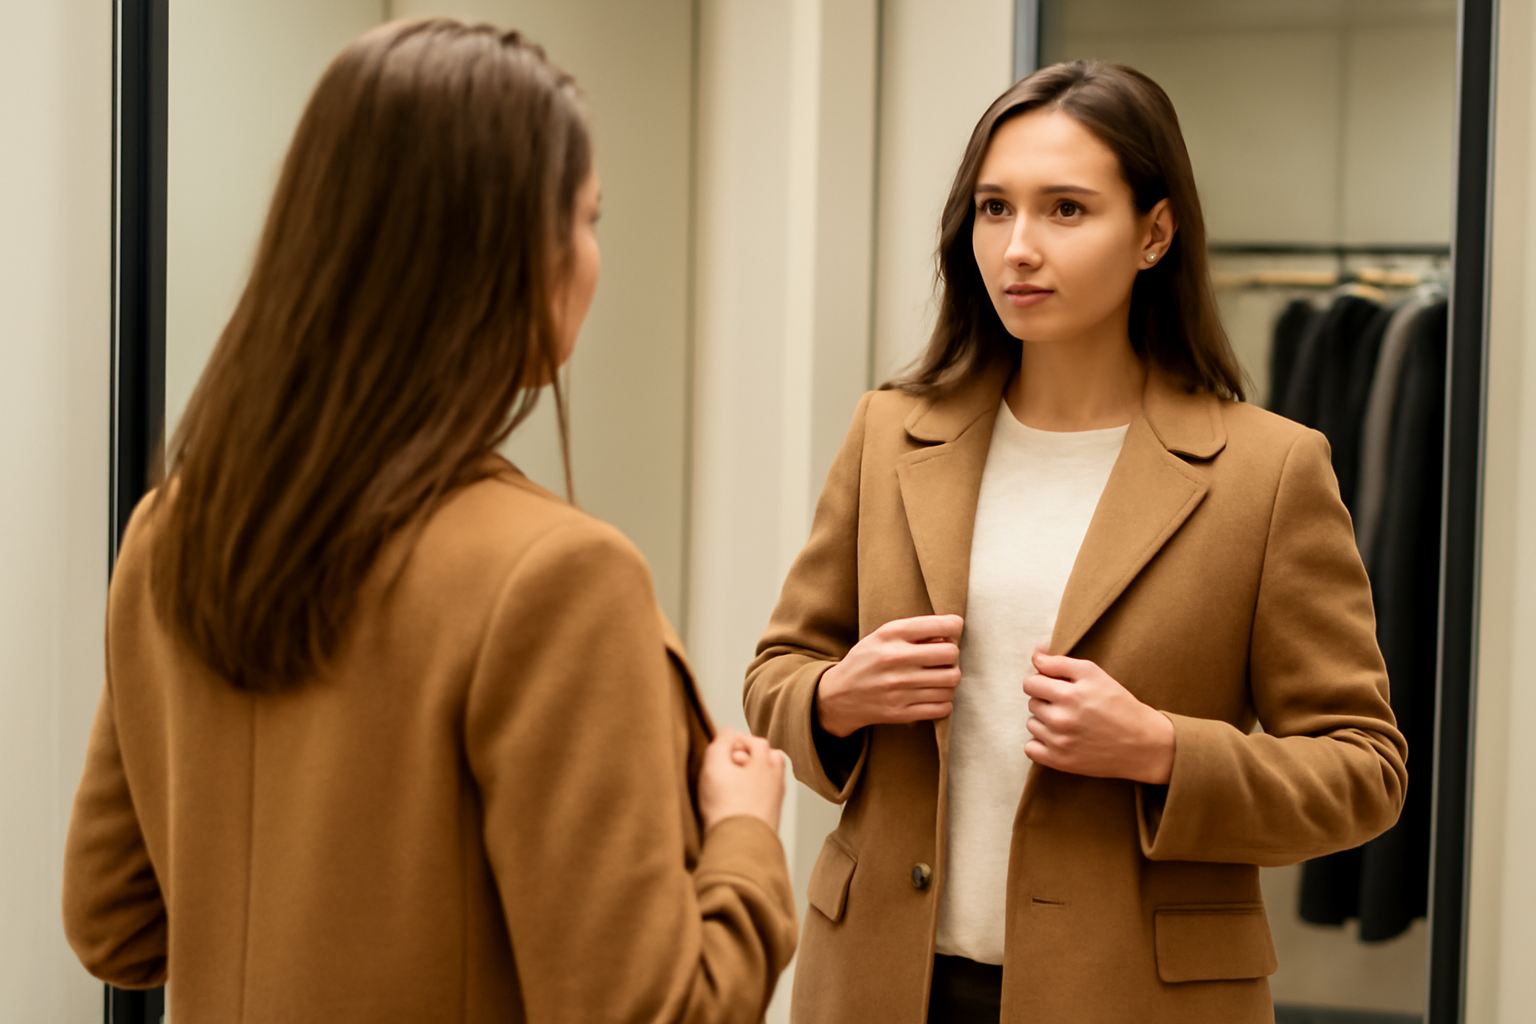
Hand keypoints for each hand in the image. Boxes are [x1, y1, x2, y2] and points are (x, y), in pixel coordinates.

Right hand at [698, 726, 786, 831]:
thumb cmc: (728, 807)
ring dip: (754, 776)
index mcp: (766, 763)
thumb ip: (719, 744)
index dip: (738, 741)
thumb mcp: (714, 767)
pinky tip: (738, 803)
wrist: (740, 844)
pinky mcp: (770, 819)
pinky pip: (765, 798)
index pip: (756, 741)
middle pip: (769, 758)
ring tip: (733, 783)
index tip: (724, 748)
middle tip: (730, 763)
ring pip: (769, 779)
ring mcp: (775, 800)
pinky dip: (755, 794)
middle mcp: (776, 779)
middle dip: (751, 757)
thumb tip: (726, 731)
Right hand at [815, 615, 963, 737]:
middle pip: (951, 654)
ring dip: (949, 680)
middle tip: (943, 659)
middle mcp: (895, 659)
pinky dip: (944, 701)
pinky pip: (943, 707)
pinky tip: (932, 695)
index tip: (952, 630)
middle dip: (952, 656)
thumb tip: (951, 634)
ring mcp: (899, 688)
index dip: (954, 626)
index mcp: (891, 635)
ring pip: (951, 683)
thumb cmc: (866, 661)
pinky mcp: (901, 712)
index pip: (940, 626)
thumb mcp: (882, 636)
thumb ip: (915, 631)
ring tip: (938, 678)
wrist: (838, 695)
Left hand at [1022, 647, 1174, 784]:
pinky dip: (1040, 744)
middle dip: (1047, 700)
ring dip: (1044, 722)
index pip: (1031, 683)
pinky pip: (1030, 749)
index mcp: (1069, 694)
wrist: (1142, 744)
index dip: (1042, 681)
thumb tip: (1035, 656)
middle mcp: (1062, 719)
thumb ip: (1059, 662)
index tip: (1055, 686)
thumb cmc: (1118, 704)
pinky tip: (1059, 739)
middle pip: (1032, 702)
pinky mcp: (1060, 762)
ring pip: (1031, 724)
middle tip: (1070, 705)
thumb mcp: (1094, 674)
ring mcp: (1060, 743)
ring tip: (1069, 722)